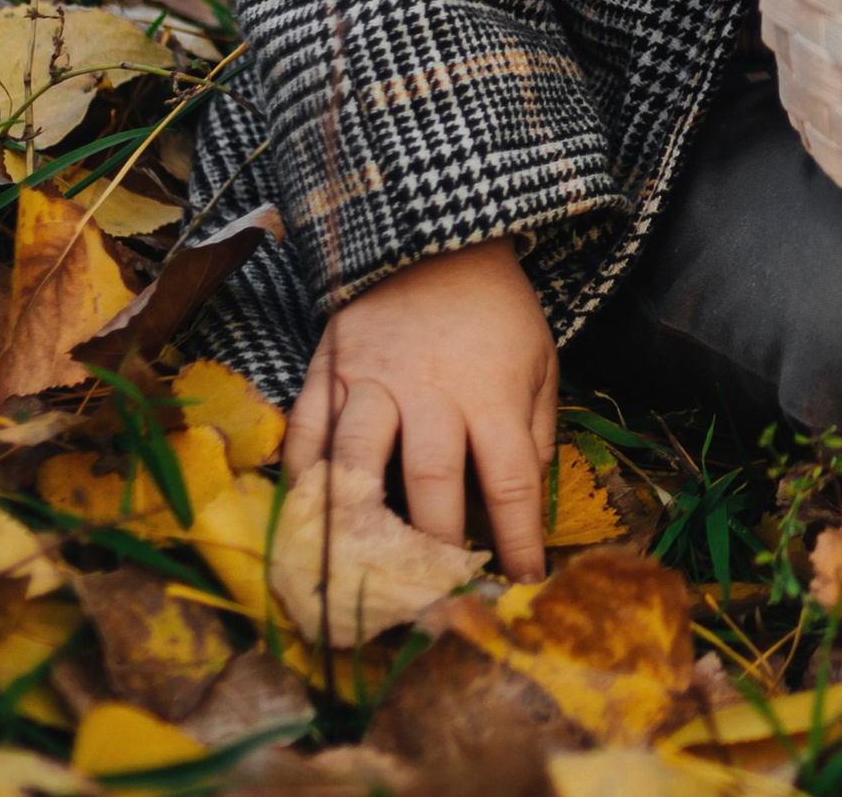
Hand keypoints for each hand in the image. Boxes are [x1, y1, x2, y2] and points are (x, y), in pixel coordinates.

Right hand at [286, 237, 558, 580]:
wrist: (440, 238)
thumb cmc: (497, 311)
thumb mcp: (540, 361)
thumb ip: (533, 433)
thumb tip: (525, 507)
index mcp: (493, 392)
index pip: (510, 483)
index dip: (518, 541)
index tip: (524, 587)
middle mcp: (431, 392)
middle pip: (431, 485)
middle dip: (434, 551)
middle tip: (434, 603)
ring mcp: (372, 381)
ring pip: (359, 462)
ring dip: (359, 525)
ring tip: (358, 576)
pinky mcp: (328, 371)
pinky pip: (305, 433)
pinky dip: (301, 480)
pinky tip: (303, 521)